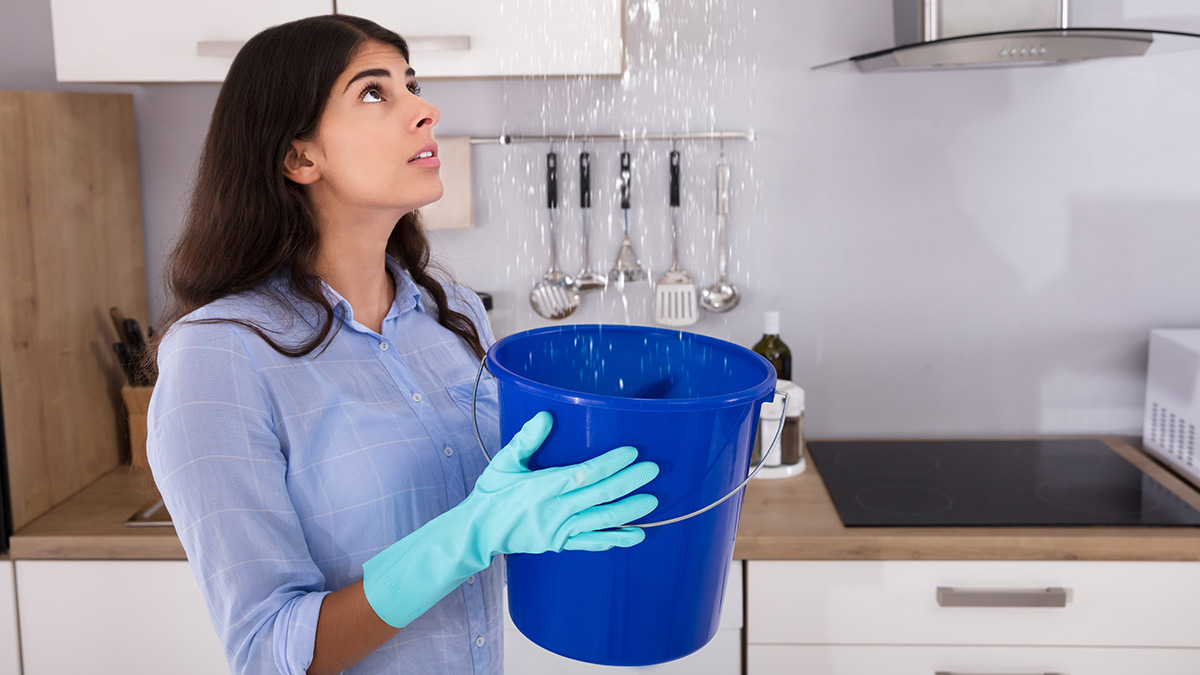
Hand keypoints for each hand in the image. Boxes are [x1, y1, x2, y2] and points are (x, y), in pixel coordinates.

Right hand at [363, 411, 658, 627]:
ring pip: (601, 521)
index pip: (585, 473)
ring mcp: (559, 530)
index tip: (632, 453)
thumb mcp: (505, 462)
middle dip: (629, 482)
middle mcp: (555, 509)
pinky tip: (635, 535)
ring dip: (629, 511)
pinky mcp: (559, 544)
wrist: (478, 531)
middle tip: (653, 471)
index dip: (611, 464)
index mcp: (544, 486)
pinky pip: (591, 544)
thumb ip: (526, 439)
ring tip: (652, 501)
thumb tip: (546, 416)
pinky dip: (614, 540)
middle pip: (600, 495)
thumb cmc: (492, 493)